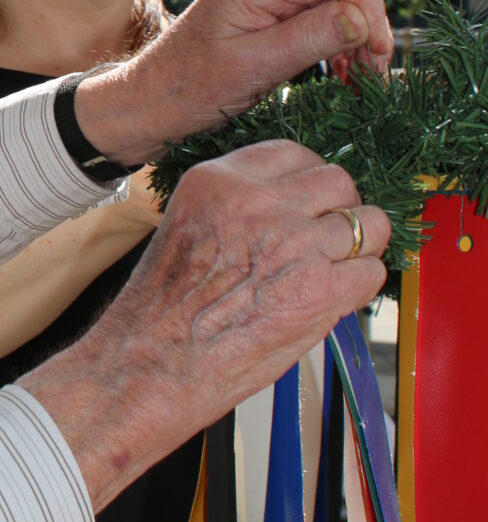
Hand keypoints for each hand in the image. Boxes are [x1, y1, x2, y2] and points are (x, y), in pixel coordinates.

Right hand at [21, 140, 387, 511]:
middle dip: (340, 211)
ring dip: (358, 250)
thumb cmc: (162, 313)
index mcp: (217, 181)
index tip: (311, 203)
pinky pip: (371, 271)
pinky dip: (358, 288)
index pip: (293, 154)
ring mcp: (293, 242)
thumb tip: (291, 208)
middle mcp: (257, 203)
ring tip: (333, 273)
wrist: (151, 366)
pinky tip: (330, 302)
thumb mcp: (187, 230)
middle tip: (328, 241)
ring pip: (368, 224)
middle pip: (338, 181)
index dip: (309, 182)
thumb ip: (236, 209)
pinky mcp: (319, 288)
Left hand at [73, 0, 391, 166]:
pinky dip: (333, 44)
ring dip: (353, 37)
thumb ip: (309, 37)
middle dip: (364, 23)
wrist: (147, 104)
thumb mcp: (255, 67)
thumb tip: (361, 18)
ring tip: (362, 79)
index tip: (379, 49)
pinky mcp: (263, 18)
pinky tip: (343, 74)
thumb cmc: (190, 89)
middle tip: (375, 72)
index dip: (366, 3)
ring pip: (329, 2)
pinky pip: (312, 19)